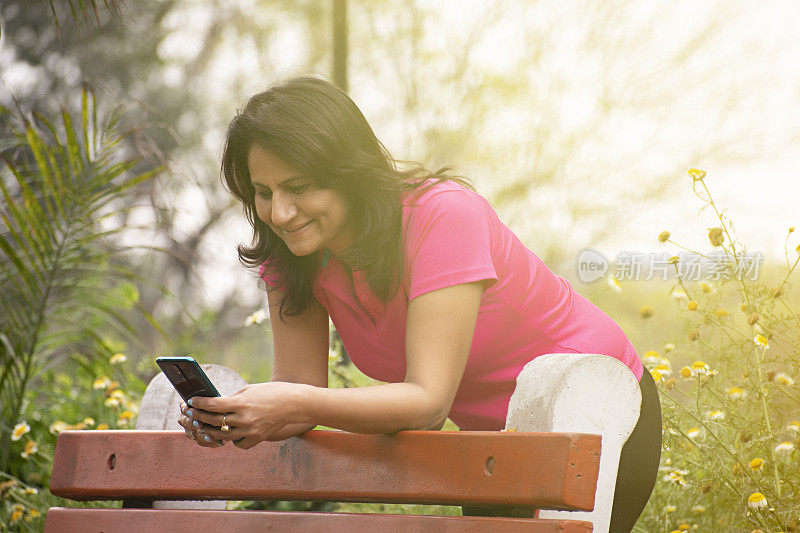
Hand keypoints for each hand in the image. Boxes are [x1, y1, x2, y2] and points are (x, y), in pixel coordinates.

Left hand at [180, 382, 311, 449]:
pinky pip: (238, 443)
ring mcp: (250, 431)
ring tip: (204, 425)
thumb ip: (233, 399)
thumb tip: (216, 404)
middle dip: (200, 416)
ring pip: (222, 435)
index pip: (214, 405)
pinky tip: (229, 433)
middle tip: (192, 413)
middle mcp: (245, 419)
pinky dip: (232, 439)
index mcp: (242, 404)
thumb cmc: (272, 392)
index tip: (192, 401)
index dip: (200, 403)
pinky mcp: (257, 439)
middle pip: (214, 421)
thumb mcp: (250, 390)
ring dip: (211, 430)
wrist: (294, 404)